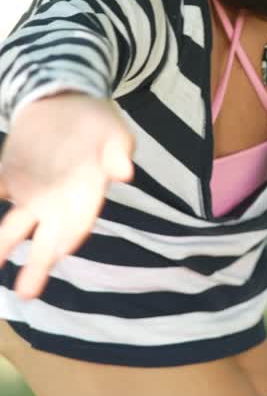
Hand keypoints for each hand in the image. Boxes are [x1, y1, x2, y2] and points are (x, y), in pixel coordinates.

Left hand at [0, 92, 135, 299]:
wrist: (63, 102)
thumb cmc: (96, 121)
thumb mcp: (113, 130)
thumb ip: (118, 150)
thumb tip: (125, 173)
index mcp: (85, 196)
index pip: (78, 223)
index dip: (69, 237)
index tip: (60, 251)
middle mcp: (56, 202)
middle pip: (46, 240)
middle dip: (37, 266)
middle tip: (26, 293)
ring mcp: (28, 192)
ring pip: (14, 226)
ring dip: (3, 245)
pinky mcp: (7, 176)